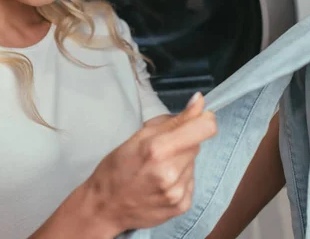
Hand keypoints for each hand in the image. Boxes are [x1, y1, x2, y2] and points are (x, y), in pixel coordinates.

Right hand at [84, 93, 216, 234]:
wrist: (105, 208)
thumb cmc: (115, 168)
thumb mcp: (137, 137)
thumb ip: (172, 121)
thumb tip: (199, 101)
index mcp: (157, 149)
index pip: (204, 128)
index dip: (203, 119)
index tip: (196, 119)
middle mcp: (171, 172)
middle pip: (197, 144)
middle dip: (183, 142)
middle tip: (161, 150)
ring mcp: (178, 192)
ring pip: (193, 163)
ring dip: (181, 161)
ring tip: (157, 169)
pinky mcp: (182, 205)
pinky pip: (191, 181)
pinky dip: (180, 178)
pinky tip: (161, 183)